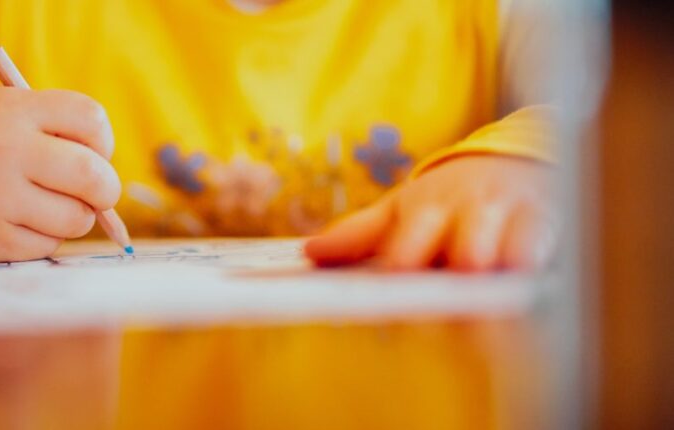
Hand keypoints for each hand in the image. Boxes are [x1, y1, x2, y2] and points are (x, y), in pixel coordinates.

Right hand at [0, 86, 118, 261]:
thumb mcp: (10, 114)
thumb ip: (62, 133)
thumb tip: (110, 190)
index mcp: (12, 109)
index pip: (91, 119)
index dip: (104, 142)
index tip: (93, 152)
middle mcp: (1, 149)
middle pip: (93, 175)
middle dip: (107, 190)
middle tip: (97, 194)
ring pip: (76, 218)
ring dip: (76, 217)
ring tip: (50, 206)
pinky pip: (49, 245)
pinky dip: (47, 238)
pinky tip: (22, 223)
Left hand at [304, 155, 555, 270]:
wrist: (509, 161)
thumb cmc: (446, 200)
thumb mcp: (402, 209)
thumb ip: (360, 234)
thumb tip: (310, 252)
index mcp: (425, 212)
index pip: (410, 243)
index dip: (406, 257)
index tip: (396, 275)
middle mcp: (466, 214)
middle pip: (462, 244)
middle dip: (457, 260)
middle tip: (449, 286)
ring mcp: (509, 217)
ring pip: (507, 243)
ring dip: (500, 260)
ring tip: (493, 282)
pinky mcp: (549, 221)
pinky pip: (549, 240)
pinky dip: (542, 258)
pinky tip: (536, 275)